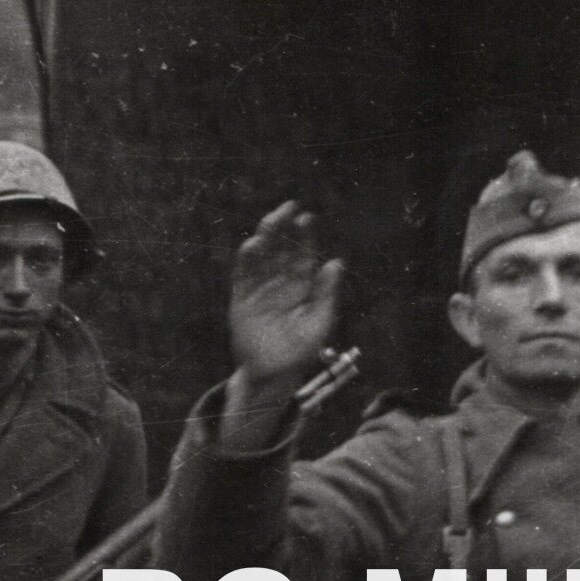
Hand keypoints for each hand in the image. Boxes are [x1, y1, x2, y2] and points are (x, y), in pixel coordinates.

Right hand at [229, 204, 343, 393]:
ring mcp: (259, 288)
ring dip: (265, 238)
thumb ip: (326, 293)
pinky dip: (246, 260)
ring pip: (261, 256)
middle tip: (289, 207)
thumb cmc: (301, 349)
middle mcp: (280, 281)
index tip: (307, 218)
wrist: (273, 373)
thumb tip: (337, 262)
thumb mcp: (319, 321)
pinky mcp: (241, 298)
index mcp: (302, 285)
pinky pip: (243, 275)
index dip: (305, 236)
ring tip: (271, 221)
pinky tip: (252, 246)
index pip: (303, 254)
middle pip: (281, 248)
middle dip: (284, 228)